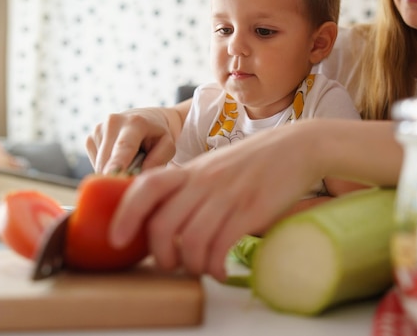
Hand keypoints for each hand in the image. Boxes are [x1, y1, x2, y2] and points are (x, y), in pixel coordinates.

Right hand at [86, 107, 180, 173]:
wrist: (147, 119)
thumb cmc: (159, 136)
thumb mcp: (168, 146)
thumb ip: (157, 161)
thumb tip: (137, 177)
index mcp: (135, 123)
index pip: (124, 146)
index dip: (117, 162)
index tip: (110, 175)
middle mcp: (113, 122)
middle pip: (107, 159)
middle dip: (116, 176)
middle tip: (131, 182)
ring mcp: (98, 129)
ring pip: (100, 164)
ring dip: (113, 171)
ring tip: (130, 162)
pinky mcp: (90, 138)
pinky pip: (95, 162)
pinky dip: (106, 167)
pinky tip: (119, 159)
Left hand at [109, 121, 324, 280]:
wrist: (298, 147)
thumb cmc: (255, 160)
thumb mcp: (216, 167)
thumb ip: (191, 187)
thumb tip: (168, 219)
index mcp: (192, 170)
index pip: (147, 186)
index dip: (127, 214)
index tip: (119, 238)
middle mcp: (204, 181)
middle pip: (163, 224)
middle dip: (161, 255)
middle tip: (171, 264)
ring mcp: (228, 195)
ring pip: (192, 240)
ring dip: (191, 265)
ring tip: (201, 268)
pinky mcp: (251, 209)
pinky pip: (222, 245)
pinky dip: (215, 265)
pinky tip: (221, 269)